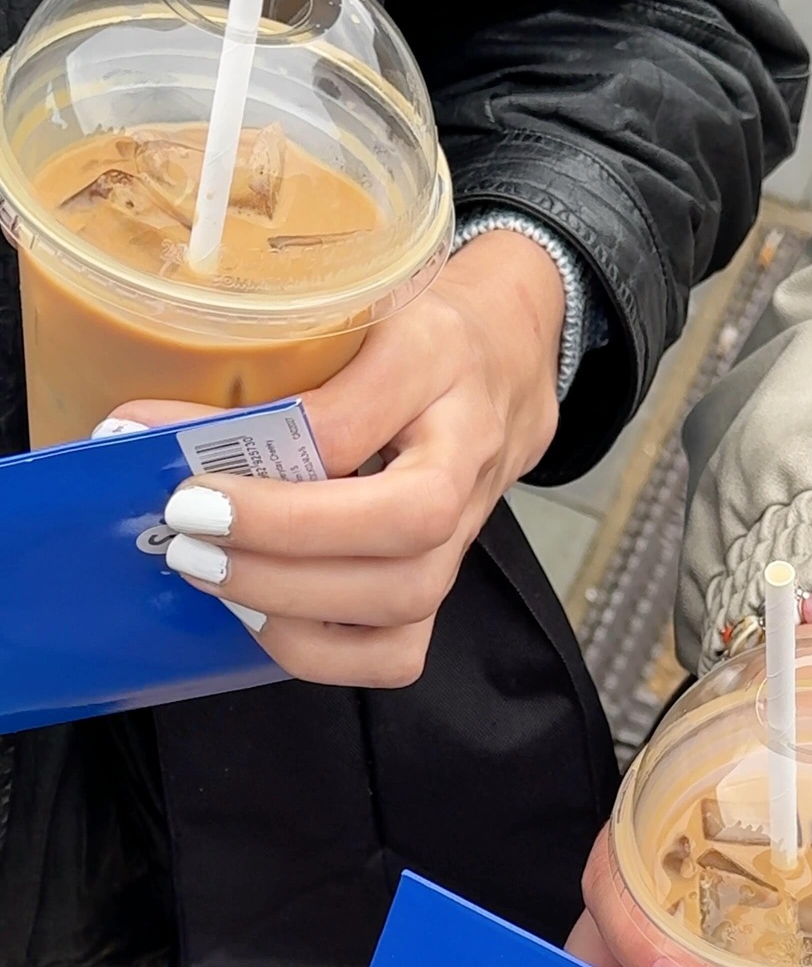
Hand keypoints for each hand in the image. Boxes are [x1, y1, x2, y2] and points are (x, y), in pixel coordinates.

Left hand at [107, 230, 564, 685]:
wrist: (502, 371)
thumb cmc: (411, 338)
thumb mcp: (355, 311)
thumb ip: (277, 366)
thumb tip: (154, 429)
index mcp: (440, 368)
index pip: (360, 426)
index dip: (267, 453)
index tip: (183, 467)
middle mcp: (464, 463)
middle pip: (403, 529)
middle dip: (280, 544)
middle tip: (186, 532)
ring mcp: (459, 541)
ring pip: (401, 604)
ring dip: (292, 602)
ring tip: (212, 575)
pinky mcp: (439, 594)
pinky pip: (396, 655)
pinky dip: (322, 653)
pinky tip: (261, 619)